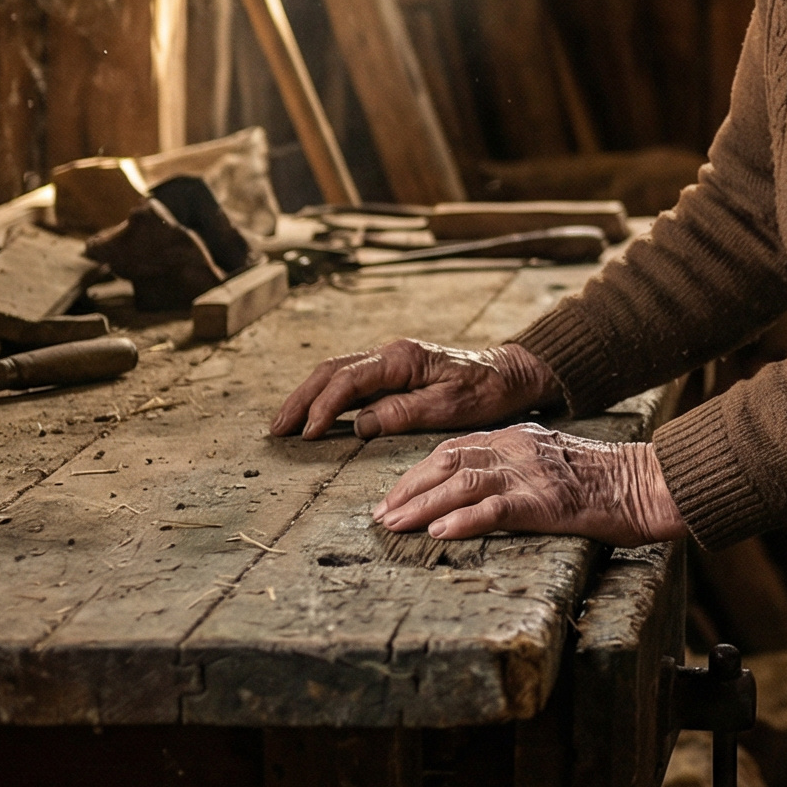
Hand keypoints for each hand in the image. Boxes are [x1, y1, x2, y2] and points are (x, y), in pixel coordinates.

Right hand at [268, 338, 560, 441]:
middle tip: (277, 429)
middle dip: (301, 399)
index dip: (323, 407)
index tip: (307, 434)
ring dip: (308, 396)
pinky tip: (314, 414)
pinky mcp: (394, 371)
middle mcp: (391, 353)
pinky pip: (350, 380)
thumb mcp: (450, 407)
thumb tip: (359, 424)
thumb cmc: (486, 392)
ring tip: (285, 423)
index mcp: (402, 358)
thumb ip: (403, 413)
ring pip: (336, 372)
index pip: (350, 379)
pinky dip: (326, 395)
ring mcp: (391, 360)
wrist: (510, 375)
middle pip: (332, 370)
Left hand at [372, 425, 688, 543]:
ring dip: (423, 505)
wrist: (648, 484)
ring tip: (395, 526)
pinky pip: (496, 509)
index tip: (393, 495)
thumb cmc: (607, 481)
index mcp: (518, 438)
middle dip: (409, 488)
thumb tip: (480, 493)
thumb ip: (518, 469)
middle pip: (449, 461)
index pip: (455, 448)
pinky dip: (463, 521)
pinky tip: (440, 534)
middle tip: (380, 515)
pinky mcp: (547, 501)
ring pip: (463, 483)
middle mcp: (518, 449)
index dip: (418, 472)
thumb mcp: (554, 462)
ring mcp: (532, 474)